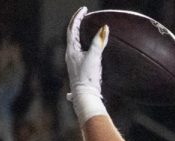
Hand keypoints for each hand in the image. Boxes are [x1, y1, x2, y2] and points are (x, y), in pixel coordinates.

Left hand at [66, 7, 108, 123]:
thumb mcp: (94, 57)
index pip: (71, 28)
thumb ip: (99, 42)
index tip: (84, 9)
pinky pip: (78, 55)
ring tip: (84, 31)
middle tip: (84, 17)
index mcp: (71, 51)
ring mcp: (73, 64)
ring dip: (79, 36)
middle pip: (71, 36)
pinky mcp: (78, 72)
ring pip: (74, 46)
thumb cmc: (88, 78)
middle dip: (77, 25)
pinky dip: (82, 48)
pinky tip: (83, 53)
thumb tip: (105, 28)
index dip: (77, 17)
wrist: (85, 98)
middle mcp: (70, 56)